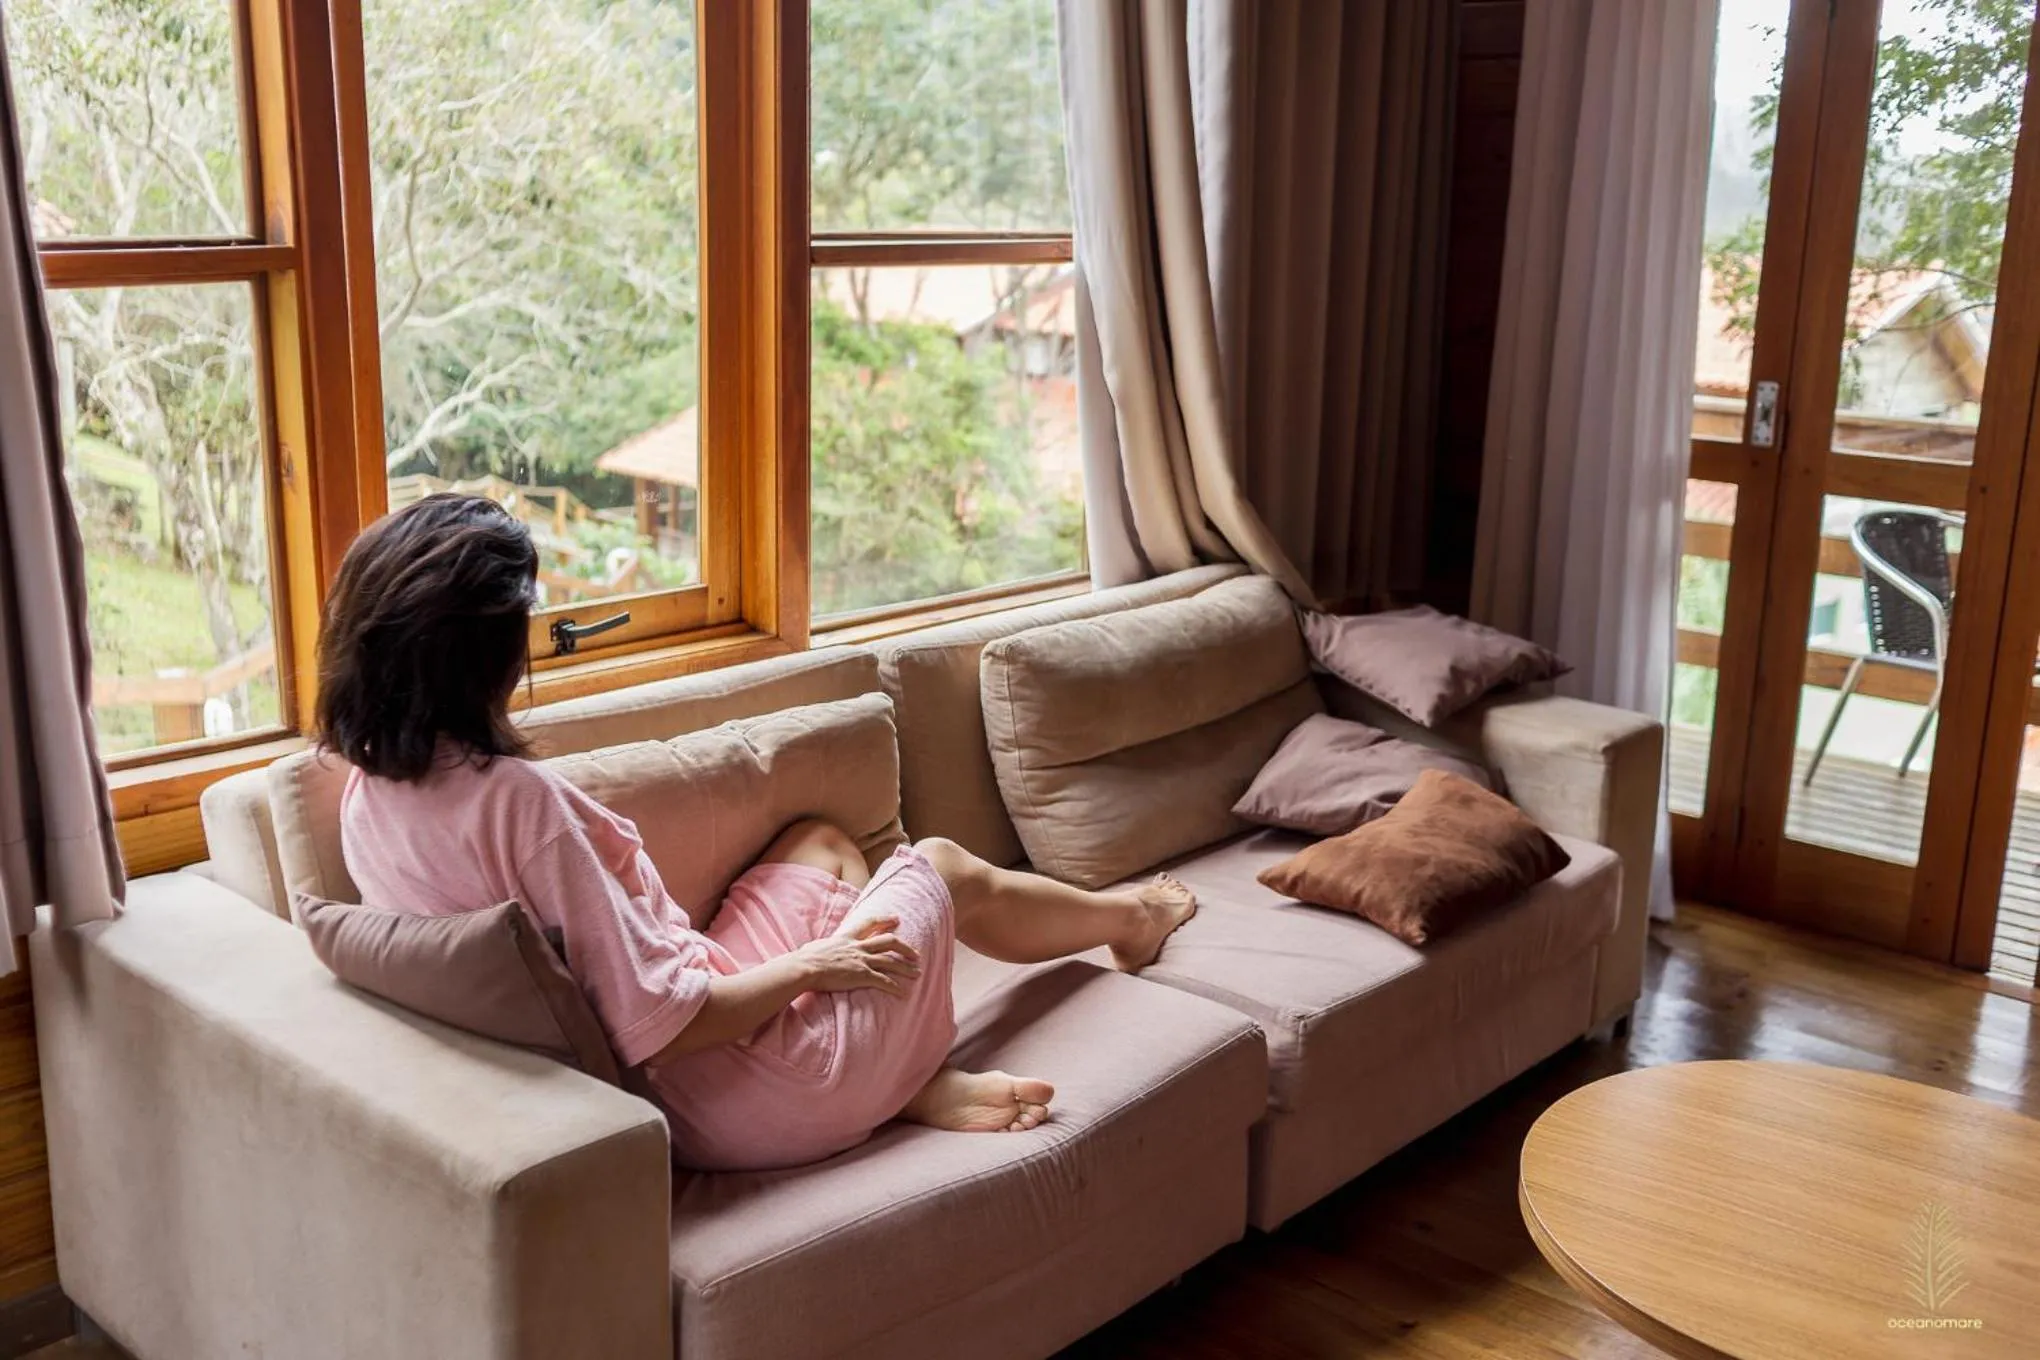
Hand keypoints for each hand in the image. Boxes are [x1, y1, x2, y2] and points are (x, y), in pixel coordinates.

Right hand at [794, 915, 921, 997]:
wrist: (805, 968)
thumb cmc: (804, 958)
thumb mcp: (815, 946)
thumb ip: (821, 946)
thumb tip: (812, 948)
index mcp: (847, 938)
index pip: (870, 924)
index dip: (885, 920)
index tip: (896, 919)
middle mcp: (858, 947)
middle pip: (889, 942)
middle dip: (905, 947)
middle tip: (915, 953)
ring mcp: (861, 961)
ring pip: (891, 962)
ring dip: (906, 968)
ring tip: (918, 973)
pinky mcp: (862, 976)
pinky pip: (884, 981)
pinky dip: (895, 987)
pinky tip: (903, 992)